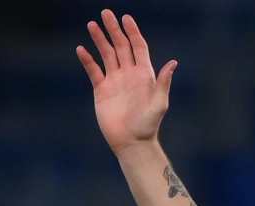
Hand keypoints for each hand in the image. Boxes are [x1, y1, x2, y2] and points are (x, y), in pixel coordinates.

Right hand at [76, 9, 176, 155]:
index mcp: (144, 75)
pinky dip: (87, 60)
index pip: (138, 47)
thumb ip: (163, 83)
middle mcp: (129, 74)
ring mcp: (115, 81)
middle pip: (121, 46)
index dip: (133, 32)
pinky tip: (81, 49)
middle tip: (106, 13)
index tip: (126, 18)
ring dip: (100, 40)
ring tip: (92, 24)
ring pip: (106, 54)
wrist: (132, 142)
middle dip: (114, 30)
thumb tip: (173, 63)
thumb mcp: (159, 104)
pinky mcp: (102, 90)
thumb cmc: (148, 125)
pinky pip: (93, 71)